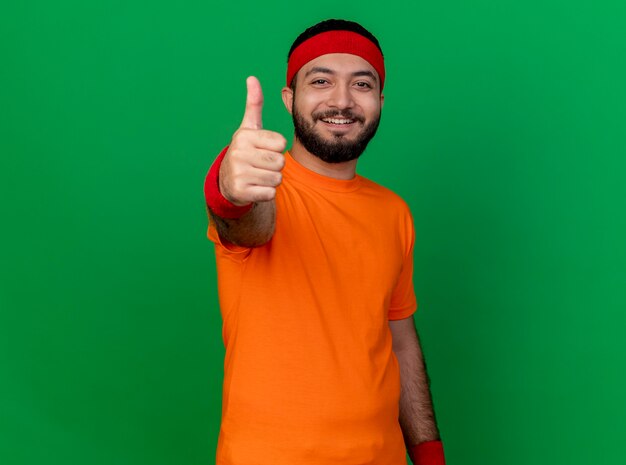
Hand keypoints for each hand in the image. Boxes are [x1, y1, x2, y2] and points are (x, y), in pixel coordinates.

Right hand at [219, 76, 286, 205]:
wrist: (227, 181)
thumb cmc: (245, 151)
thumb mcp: (248, 128)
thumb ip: (254, 104)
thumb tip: (252, 78)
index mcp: (244, 136)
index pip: (281, 144)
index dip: (276, 149)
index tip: (263, 149)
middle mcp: (239, 153)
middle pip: (280, 162)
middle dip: (275, 166)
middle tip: (260, 165)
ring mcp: (238, 173)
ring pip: (277, 179)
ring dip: (271, 180)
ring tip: (257, 176)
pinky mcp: (241, 192)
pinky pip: (270, 193)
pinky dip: (266, 193)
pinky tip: (254, 187)